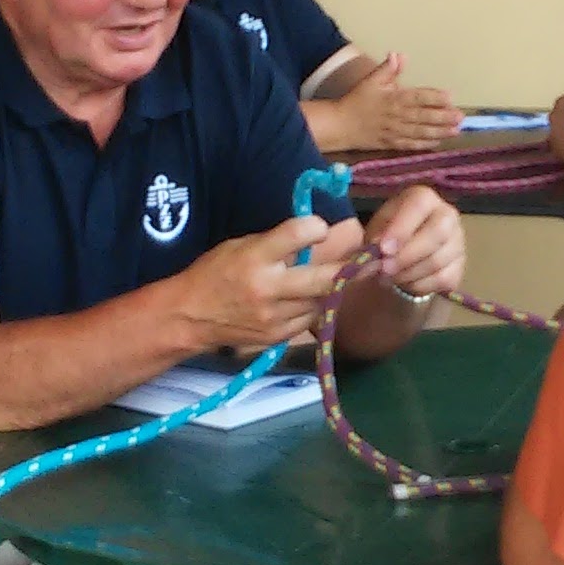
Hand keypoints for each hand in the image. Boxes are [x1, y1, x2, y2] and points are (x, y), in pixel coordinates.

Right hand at [176, 212, 366, 352]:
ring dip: (332, 289)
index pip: (297, 234)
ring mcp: (274, 316)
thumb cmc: (215, 273)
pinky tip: (309, 299)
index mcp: (255, 257)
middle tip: (373, 260)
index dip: (315, 227)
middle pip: (323, 278)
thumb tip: (315, 234)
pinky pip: (309, 319)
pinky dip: (314, 308)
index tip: (320, 228)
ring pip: (321, 301)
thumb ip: (276, 244)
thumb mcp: (239, 246)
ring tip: (338, 277)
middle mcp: (267, 288)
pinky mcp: (277, 336)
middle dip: (351, 269)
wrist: (189, 317)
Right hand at [335, 54, 460, 150]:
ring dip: (439, 131)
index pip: (418, 97)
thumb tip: (399, 55)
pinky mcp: (391, 143)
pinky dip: (425, 144)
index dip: (435, 97)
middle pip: (424, 116)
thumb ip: (387, 69)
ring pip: (421, 132)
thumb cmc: (357, 100)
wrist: (340, 124)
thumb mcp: (371, 80)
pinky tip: (438, 142)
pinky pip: (411, 144)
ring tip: (455, 130)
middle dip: (443, 117)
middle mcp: (396, 116)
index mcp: (393, 98)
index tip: (450, 96)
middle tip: (461, 117)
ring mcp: (395, 131)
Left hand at [364, 184, 465, 303]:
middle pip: (438, 232)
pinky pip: (443, 279)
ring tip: (387, 278)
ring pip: (438, 261)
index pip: (419, 205)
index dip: (402, 228)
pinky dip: (419, 286)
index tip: (383, 249)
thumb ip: (376, 236)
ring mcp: (458, 242)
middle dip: (408, 254)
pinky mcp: (460, 267)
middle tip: (385, 269)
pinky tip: (405, 283)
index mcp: (424, 198)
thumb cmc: (389, 235)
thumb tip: (376, 249)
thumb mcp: (377, 229)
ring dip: (408, 274)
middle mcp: (447, 214)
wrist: (403, 254)